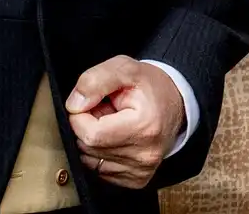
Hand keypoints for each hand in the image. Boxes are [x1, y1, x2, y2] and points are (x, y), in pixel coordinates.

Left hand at [66, 56, 185, 188]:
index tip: (90, 101)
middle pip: (89, 148)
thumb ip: (95, 81)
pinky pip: (102, 171)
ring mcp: (142, 170)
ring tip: (111, 122)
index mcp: (144, 126)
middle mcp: (145, 154)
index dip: (80, 115)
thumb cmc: (149, 85)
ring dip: (94, 140)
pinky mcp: (138, 180)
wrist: (174, 102)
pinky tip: (115, 137)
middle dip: (87, 126)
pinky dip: (102, 153)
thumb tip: (74, 105)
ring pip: (92, 161)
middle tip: (104, 109)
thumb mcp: (124, 68)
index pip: (90, 133)